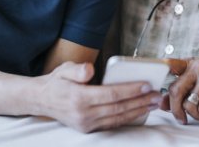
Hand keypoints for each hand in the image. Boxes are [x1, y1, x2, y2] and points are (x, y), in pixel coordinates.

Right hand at [38, 61, 161, 132]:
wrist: (40, 100)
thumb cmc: (56, 82)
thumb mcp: (64, 69)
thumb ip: (77, 69)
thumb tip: (90, 69)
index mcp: (79, 98)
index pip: (111, 94)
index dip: (130, 90)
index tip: (147, 85)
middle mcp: (83, 114)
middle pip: (118, 108)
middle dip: (140, 102)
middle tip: (157, 95)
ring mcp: (85, 124)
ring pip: (117, 118)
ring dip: (138, 111)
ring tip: (153, 103)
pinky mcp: (88, 129)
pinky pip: (112, 124)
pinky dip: (128, 118)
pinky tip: (139, 111)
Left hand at [161, 58, 198, 123]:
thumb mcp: (192, 94)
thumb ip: (175, 97)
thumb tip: (160, 103)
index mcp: (189, 64)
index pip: (171, 63)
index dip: (160, 67)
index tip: (152, 68)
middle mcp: (198, 66)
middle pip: (175, 90)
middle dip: (176, 109)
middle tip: (181, 118)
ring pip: (188, 102)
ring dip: (194, 113)